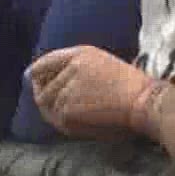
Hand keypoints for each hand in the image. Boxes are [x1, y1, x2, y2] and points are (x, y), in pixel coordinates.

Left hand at [26, 46, 153, 137]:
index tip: (32, 78)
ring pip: (46, 103)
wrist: (142, 102)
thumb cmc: (130, 87)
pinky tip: (74, 121)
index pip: (46, 62)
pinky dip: (60, 120)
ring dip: (52, 109)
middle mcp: (69, 68)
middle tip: (50, 103)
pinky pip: (55, 117)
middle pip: (41, 84)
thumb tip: (39, 77)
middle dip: (43, 93)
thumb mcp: (104, 65)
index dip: (37, 72)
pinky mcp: (66, 110)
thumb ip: (76, 69)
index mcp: (80, 54)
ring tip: (68, 115)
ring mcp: (66, 89)